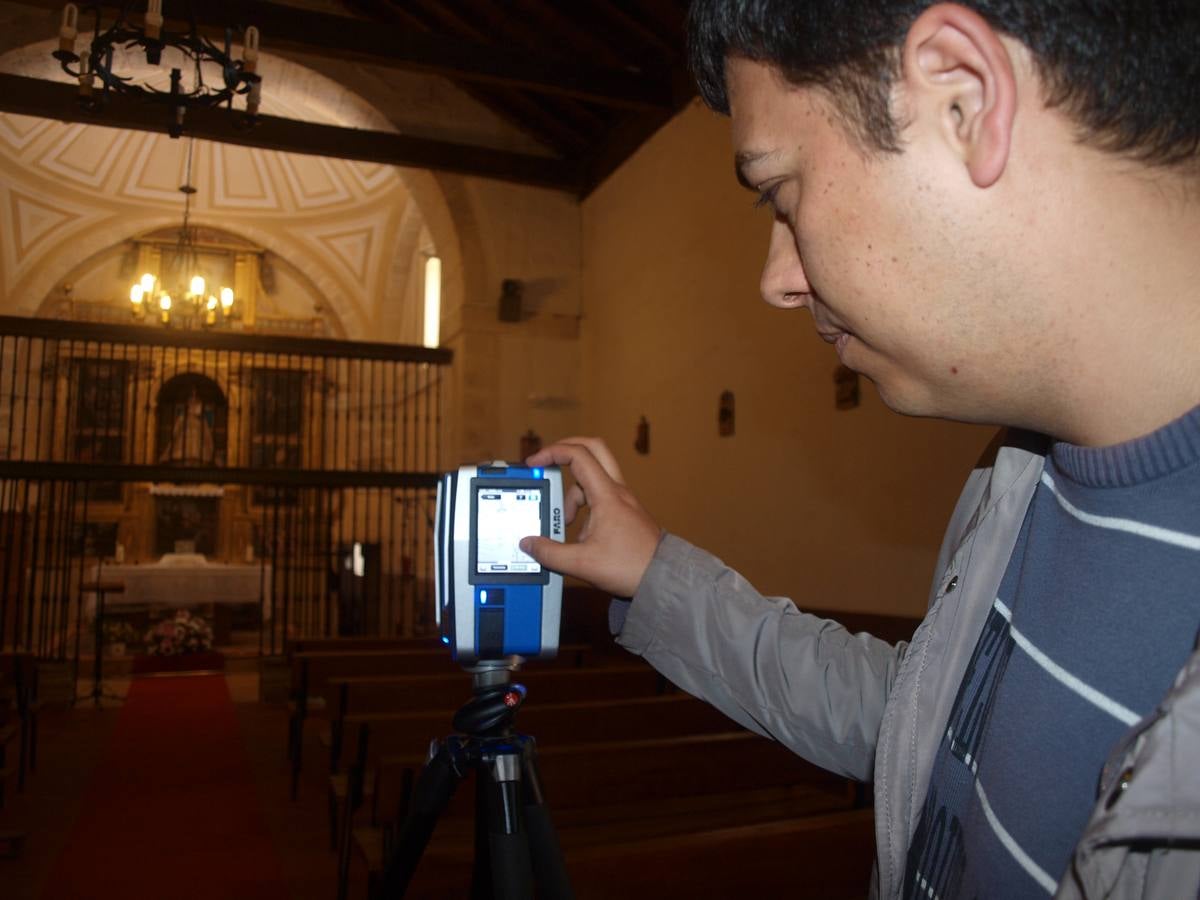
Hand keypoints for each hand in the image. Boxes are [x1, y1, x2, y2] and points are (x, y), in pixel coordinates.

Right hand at [519, 437, 660, 597]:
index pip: (578, 455)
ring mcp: (623, 501)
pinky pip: (600, 497)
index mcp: (607, 496)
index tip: (535, 462)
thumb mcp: (581, 563)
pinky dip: (585, 507)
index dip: (553, 452)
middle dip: (567, 450)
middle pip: (593, 450)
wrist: (663, 578)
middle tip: (548, 461)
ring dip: (573, 492)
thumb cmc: (631, 567)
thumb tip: (529, 544)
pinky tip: (581, 535)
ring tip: (564, 521)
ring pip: (594, 478)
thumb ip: (550, 553)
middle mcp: (617, 492)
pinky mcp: (626, 512)